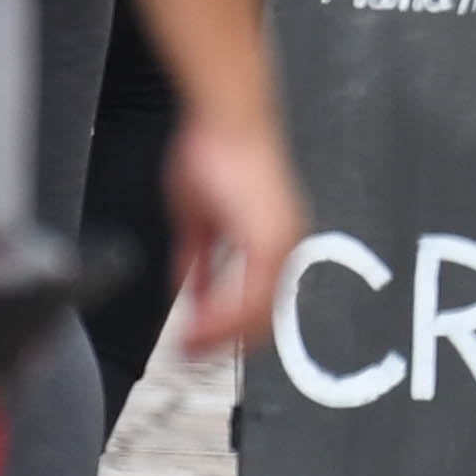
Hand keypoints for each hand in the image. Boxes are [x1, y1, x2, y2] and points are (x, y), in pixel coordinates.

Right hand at [164, 109, 307, 357]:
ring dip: (220, 335)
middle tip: (189, 357)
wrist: (226, 118)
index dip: (227, 332)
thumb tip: (191, 290)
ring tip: (190, 349)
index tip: (197, 347)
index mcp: (274, 241)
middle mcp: (285, 243)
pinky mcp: (269, 234)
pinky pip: (248, 290)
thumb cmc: (215, 156)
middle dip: (223, 343)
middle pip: (261, 315)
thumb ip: (200, 258)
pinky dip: (221, 314)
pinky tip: (197, 326)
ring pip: (257, 309)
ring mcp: (281, 239)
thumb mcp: (199, 220)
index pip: (258, 304)